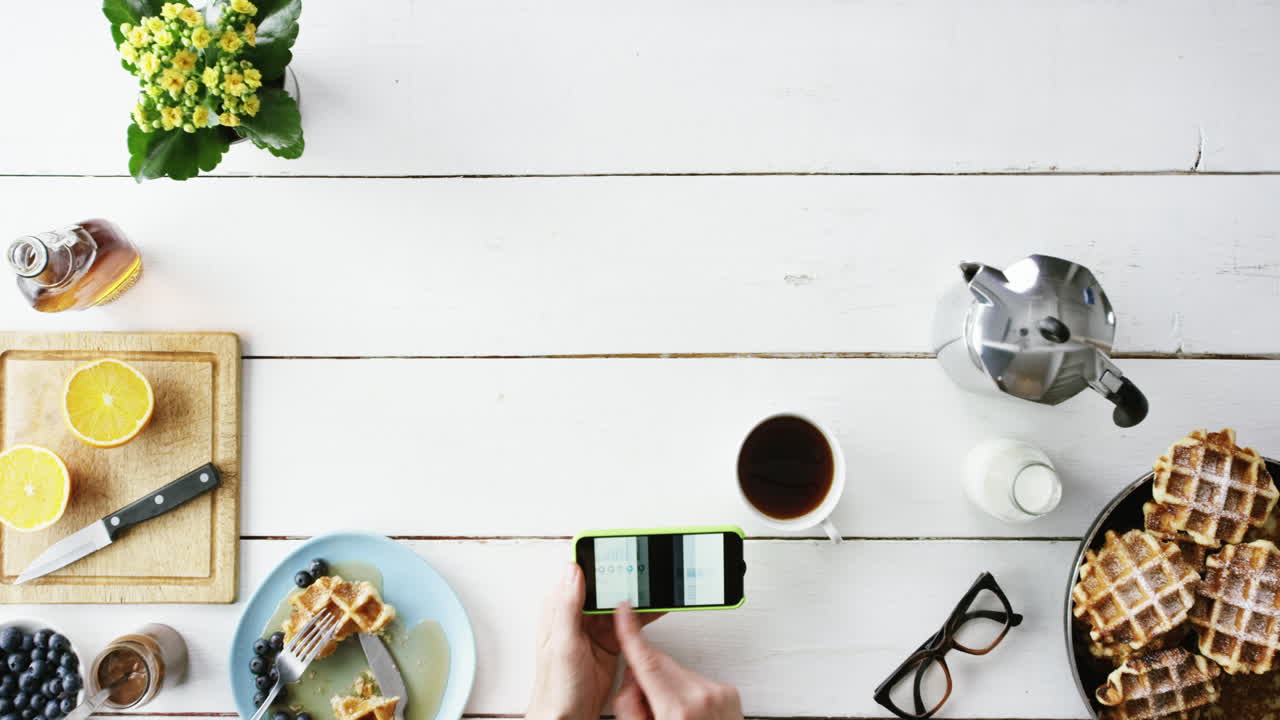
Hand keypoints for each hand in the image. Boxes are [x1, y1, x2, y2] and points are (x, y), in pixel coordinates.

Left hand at [526, 563, 662, 719]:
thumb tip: (572, 570)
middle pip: (602, 585)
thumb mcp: (563, 643)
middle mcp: (574, 616)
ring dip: (636, 594)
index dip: (596, 558)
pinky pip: (628, 623)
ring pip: (618, 602)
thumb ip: (568, 606)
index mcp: (558, 610)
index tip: (616, 546)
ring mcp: (593, 630)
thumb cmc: (557, 689)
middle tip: (645, 565)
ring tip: (656, 584)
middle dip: (623, 575)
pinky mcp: (608, 643)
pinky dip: (643, 615)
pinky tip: (657, 607)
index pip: (577, 573)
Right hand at [614, 603, 743, 719]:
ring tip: (673, 718)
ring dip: (669, 688)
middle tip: (647, 708)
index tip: (624, 611)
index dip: (631, 633)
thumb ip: (630, 706)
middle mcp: (702, 696)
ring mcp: (719, 694)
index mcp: (677, 710)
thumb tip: (632, 679)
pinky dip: (688, 693)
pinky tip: (689, 717)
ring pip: (678, 673)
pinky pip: (697, 682)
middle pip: (660, 664)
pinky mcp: (729, 693)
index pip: (647, 661)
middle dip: (648, 677)